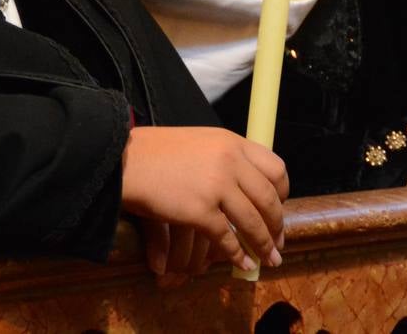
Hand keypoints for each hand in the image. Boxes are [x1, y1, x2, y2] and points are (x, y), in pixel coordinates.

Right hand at [121, 127, 287, 274]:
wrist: (124, 159)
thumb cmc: (155, 152)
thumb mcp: (199, 142)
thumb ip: (223, 157)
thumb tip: (243, 183)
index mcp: (232, 142)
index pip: (275, 168)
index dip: (282, 193)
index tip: (279, 208)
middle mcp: (230, 161)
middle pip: (269, 199)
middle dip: (277, 225)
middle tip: (279, 242)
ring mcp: (217, 186)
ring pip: (253, 222)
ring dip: (264, 245)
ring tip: (269, 260)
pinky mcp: (199, 210)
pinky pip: (227, 239)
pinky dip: (237, 255)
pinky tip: (242, 264)